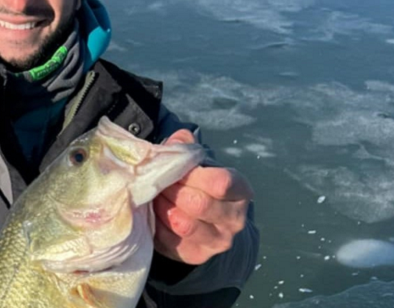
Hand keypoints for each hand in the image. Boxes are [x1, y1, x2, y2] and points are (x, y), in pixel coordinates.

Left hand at [152, 129, 253, 264]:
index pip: (221, 182)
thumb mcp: (198, 164)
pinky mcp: (198, 255)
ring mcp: (219, 240)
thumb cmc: (200, 185)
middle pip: (199, 204)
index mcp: (240, 190)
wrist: (205, 222)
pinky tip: (154, 214)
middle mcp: (235, 218)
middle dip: (172, 191)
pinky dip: (157, 225)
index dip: (192, 174)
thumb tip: (180, 138)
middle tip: (157, 183)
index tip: (175, 169)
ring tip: (155, 197)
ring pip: (184, 224)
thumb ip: (187, 147)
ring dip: (162, 208)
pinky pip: (170, 241)